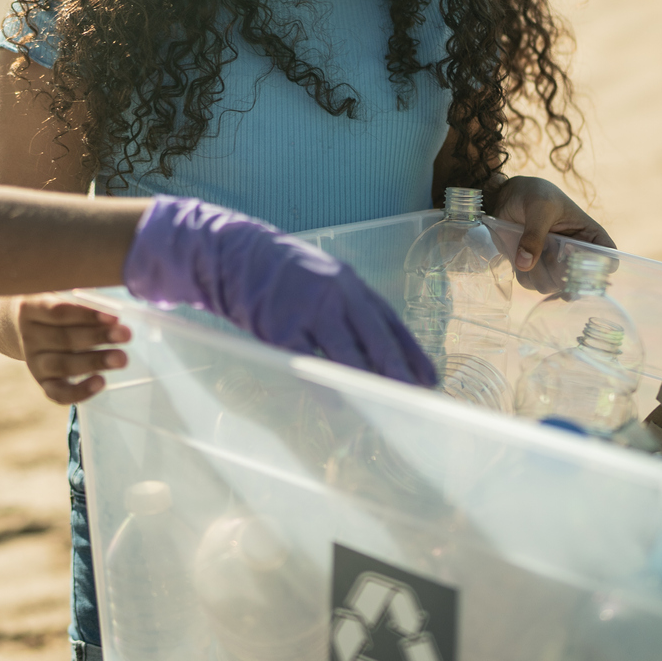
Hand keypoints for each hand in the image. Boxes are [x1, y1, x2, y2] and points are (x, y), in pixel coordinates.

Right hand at [17, 296, 130, 405]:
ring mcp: (34, 361)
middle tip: (126, 335)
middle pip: (63, 338)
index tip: (114, 317)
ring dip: (94, 361)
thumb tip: (114, 307)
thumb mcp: (61, 293)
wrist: (29, 327)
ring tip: (121, 359)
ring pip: (62, 364)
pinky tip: (100, 382)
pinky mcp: (43, 382)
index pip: (57, 311)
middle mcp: (29, 336)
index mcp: (30, 308)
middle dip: (97, 337)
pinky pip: (58, 393)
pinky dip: (79, 391)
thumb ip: (83, 297)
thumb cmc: (57, 305)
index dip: (86, 314)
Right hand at [122, 196, 435, 386]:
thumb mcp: (321, 279)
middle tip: (415, 397)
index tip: (430, 378)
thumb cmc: (280, 274)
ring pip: (346, 353)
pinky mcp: (280, 326)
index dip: (411, 352)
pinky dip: (324, 386)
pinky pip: (308, 363)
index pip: (390, 321)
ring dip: (367, 382)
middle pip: (376, 338)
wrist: (231, 254)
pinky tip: (338, 405)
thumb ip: (346, 308)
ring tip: (385, 406)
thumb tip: (373, 350)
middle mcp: (336, 293)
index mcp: (349, 283)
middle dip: (397, 371)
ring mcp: (308, 309)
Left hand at [490, 176, 612, 291]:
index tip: (574, 257)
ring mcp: (554, 264)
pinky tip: (519, 252)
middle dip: (559, 270)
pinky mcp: (534, 269)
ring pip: (552, 286)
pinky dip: (523, 273)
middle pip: (578, 281)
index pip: (609, 260)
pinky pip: (531, 284)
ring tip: (528, 245)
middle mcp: (575, 254)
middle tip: (546, 248)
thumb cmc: (533, 193)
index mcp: (590, 235)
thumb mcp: (540, 207)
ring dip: (537, 271)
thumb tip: (525, 265)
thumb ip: (535, 233)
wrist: (507, 195)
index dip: (598, 268)